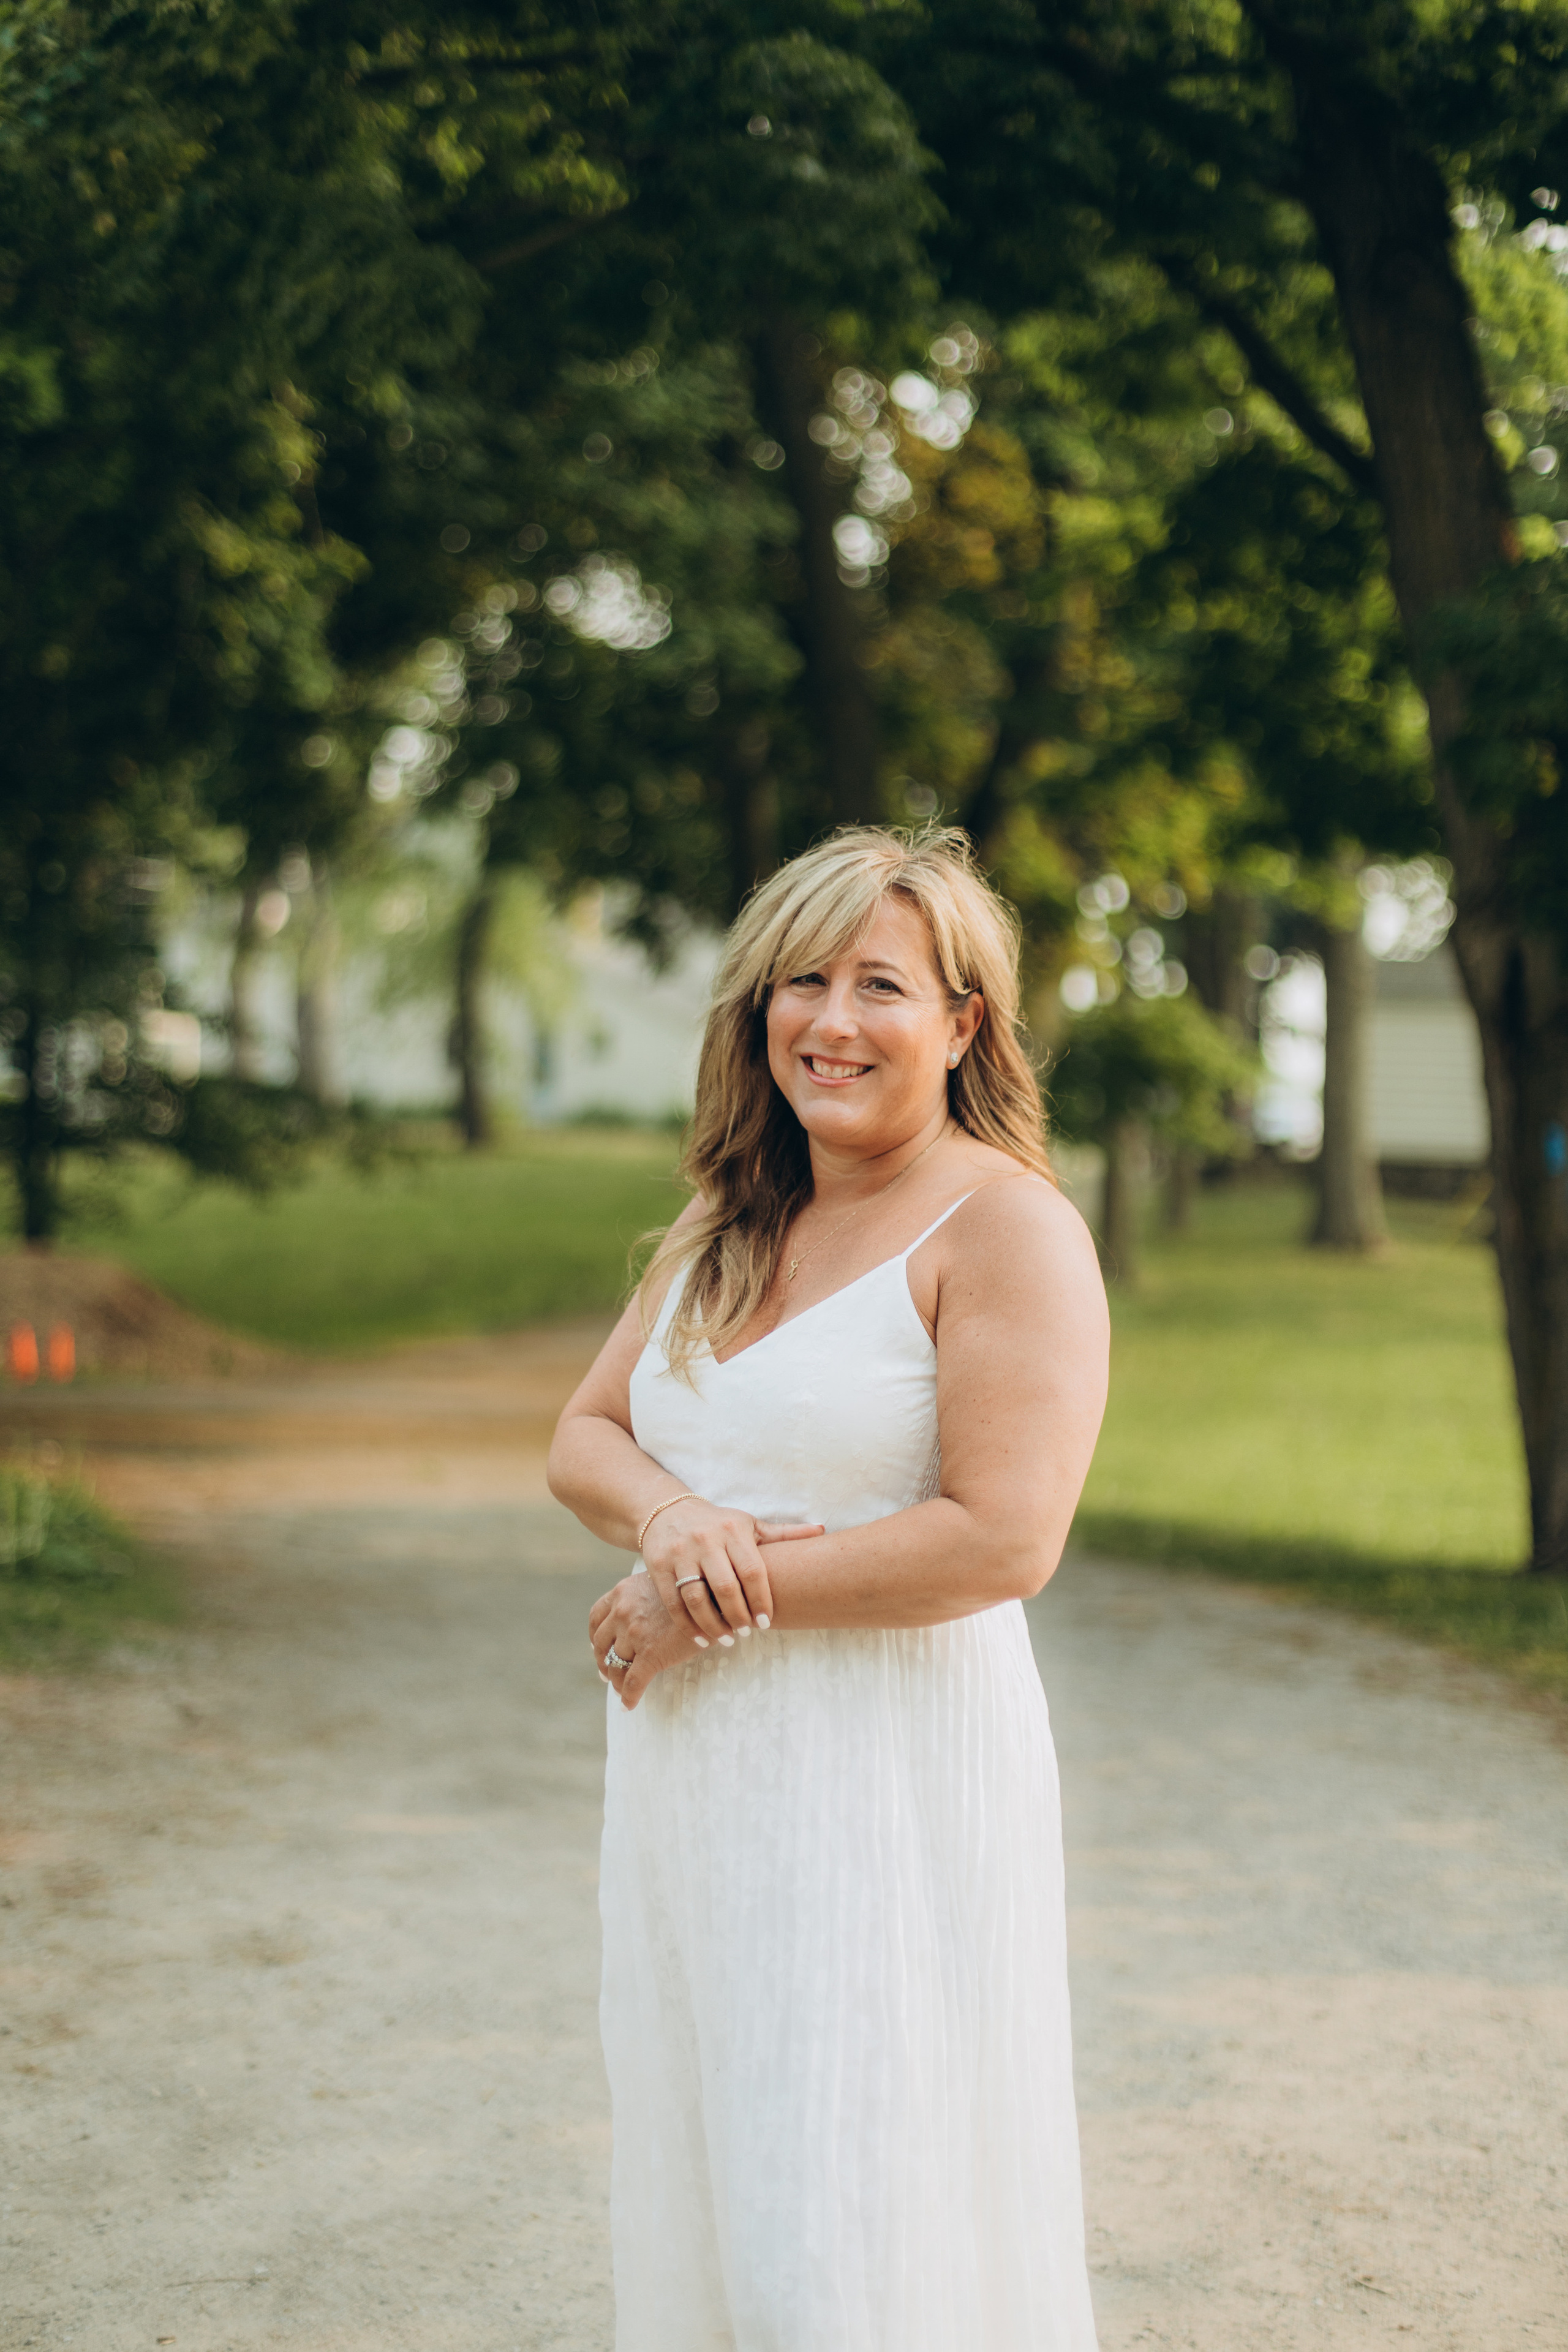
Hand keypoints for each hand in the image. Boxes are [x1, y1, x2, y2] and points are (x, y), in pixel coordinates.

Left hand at [590, 1574, 704, 1710]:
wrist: (715, 1594)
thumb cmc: (694, 1588)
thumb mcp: (660, 1582)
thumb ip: (644, 1596)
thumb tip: (642, 1613)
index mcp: (623, 1592)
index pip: (597, 1617)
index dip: (596, 1636)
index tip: (598, 1646)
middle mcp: (623, 1611)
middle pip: (601, 1643)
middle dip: (603, 1660)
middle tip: (606, 1673)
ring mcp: (635, 1634)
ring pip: (616, 1665)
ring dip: (615, 1680)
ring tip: (620, 1689)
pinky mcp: (651, 1654)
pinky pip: (633, 1682)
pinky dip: (628, 1697)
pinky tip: (627, 1706)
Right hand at [640, 1498, 823, 1645]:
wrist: (667, 1510)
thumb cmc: (718, 1523)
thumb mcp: (749, 1524)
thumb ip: (783, 1533)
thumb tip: (822, 1530)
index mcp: (733, 1529)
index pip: (752, 1570)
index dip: (762, 1600)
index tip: (767, 1622)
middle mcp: (705, 1539)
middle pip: (725, 1587)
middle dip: (739, 1616)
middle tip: (748, 1633)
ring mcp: (679, 1553)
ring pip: (697, 1599)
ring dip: (714, 1626)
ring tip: (727, 1639)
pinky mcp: (657, 1566)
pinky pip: (673, 1603)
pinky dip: (688, 1626)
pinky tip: (702, 1638)